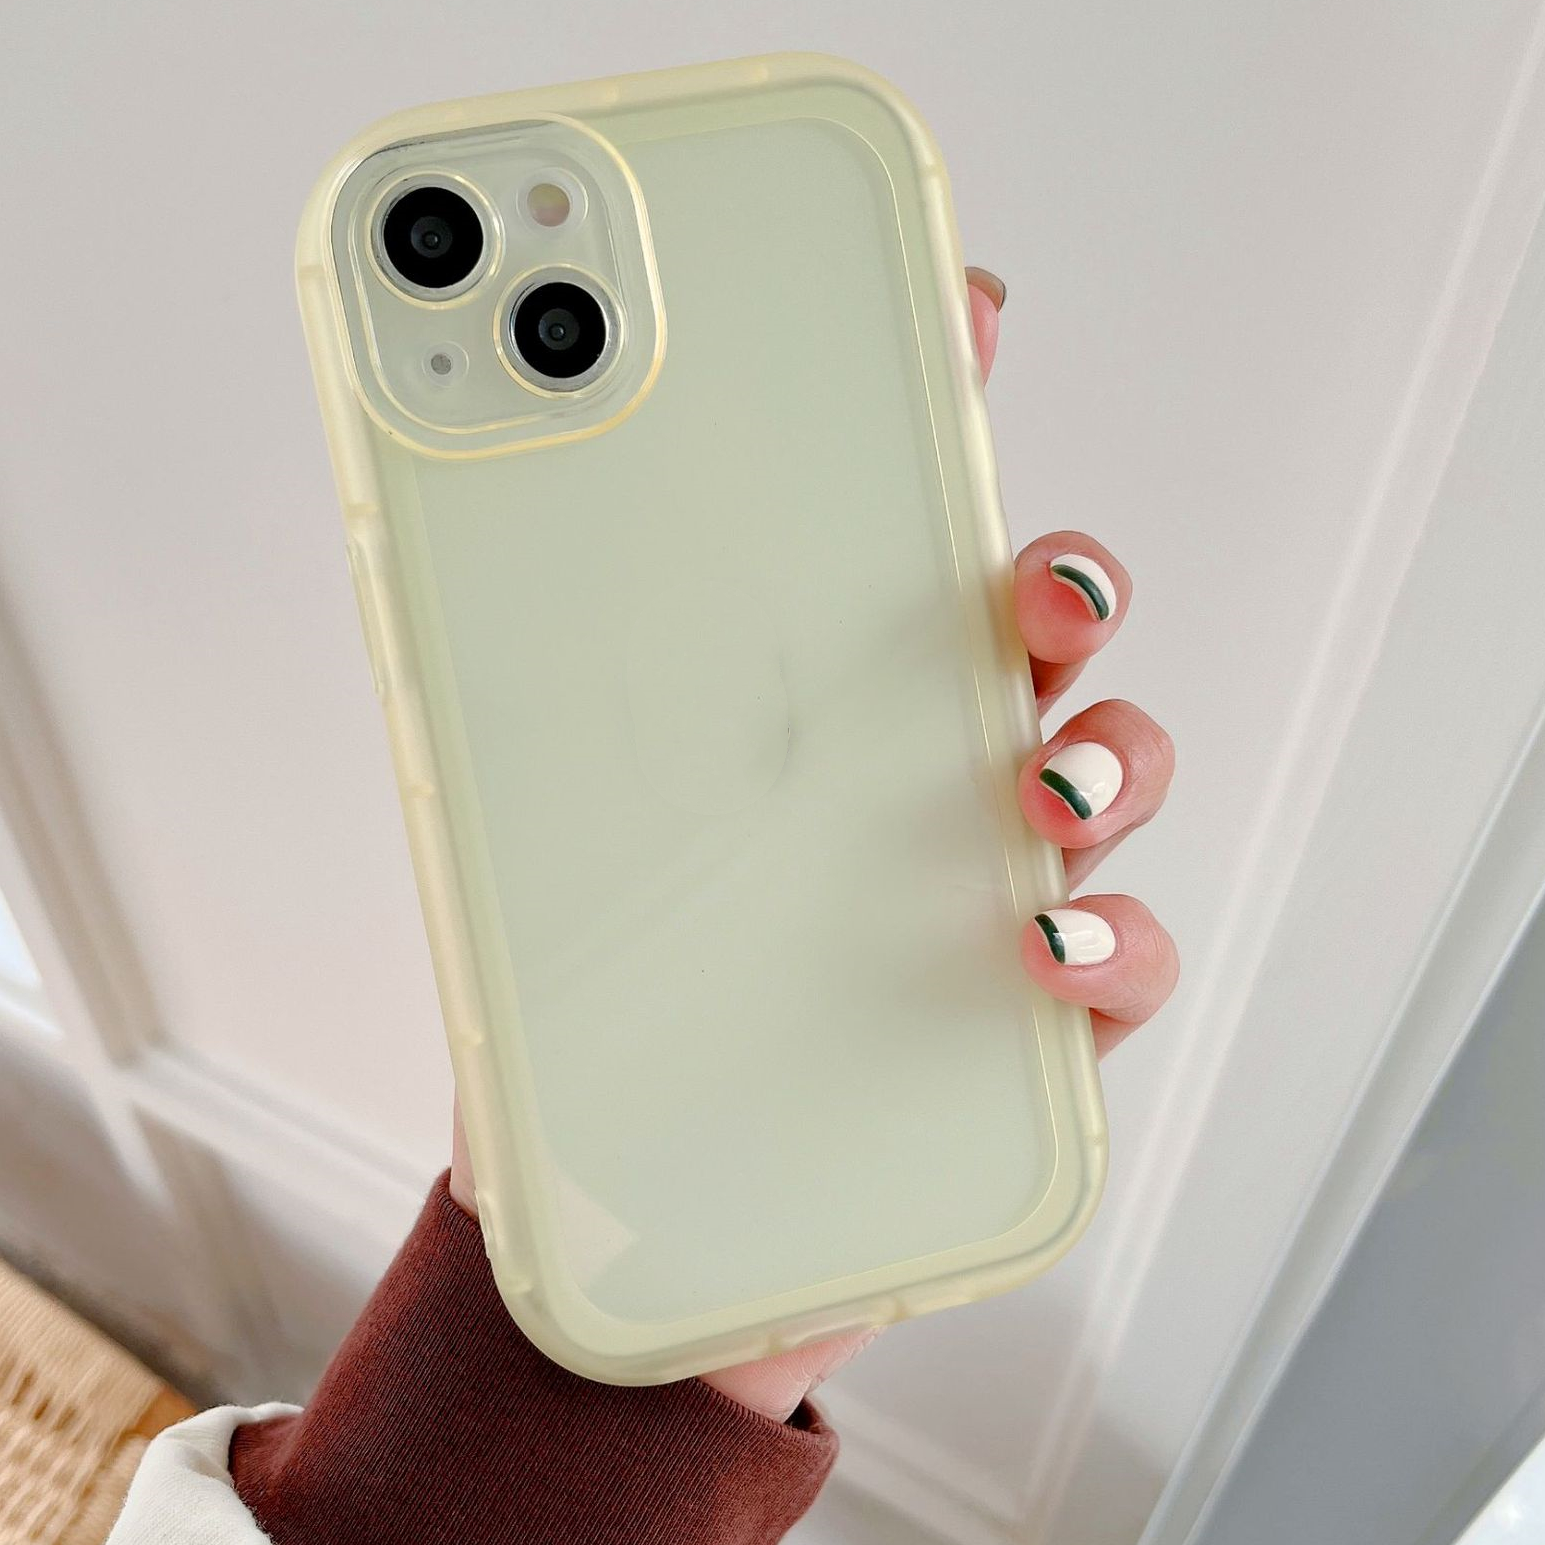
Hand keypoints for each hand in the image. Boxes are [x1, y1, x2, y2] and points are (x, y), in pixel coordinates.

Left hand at [453, 265, 1178, 1416]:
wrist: (618, 1235)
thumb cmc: (581, 1018)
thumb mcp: (512, 844)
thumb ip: (492, 696)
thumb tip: (425, 528)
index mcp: (801, 705)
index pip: (883, 531)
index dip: (935, 407)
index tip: (954, 308)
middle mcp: (914, 774)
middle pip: (1033, 639)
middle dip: (1056, 581)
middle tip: (1027, 585)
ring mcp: (988, 891)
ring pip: (1109, 775)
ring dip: (1108, 750)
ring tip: (1035, 777)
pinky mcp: (1031, 1035)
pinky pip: (1119, 966)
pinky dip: (1110, 941)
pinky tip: (1041, 940)